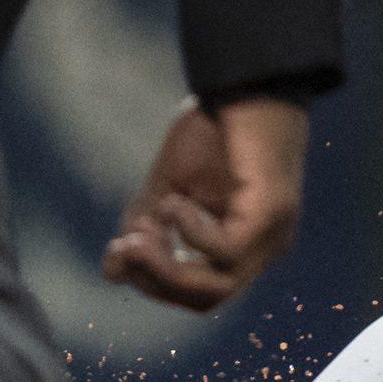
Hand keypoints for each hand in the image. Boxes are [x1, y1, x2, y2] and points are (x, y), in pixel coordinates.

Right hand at [100, 95, 306, 310]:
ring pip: (215, 287)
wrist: (250, 82)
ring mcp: (272, 233)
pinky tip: (174, 203)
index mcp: (242, 246)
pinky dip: (191, 234)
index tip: (119, 249)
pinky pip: (226, 250)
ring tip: (139, 233)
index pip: (196, 293)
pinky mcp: (272, 212)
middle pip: (204, 299)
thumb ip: (144, 229)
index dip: (153, 281)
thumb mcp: (169, 187)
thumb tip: (110, 271)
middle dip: (154, 279)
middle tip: (123, 246)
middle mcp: (263, 249)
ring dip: (165, 267)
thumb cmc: (216, 129)